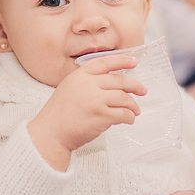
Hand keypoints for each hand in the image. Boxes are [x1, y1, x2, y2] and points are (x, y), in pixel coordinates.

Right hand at [28, 55, 145, 169]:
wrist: (51, 133)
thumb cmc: (59, 114)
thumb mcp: (69, 88)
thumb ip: (87, 83)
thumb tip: (112, 85)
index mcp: (79, 76)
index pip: (104, 63)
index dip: (121, 61)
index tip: (134, 62)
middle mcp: (88, 85)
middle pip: (119, 81)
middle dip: (135, 86)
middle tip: (143, 90)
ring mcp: (96, 100)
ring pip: (124, 98)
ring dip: (133, 105)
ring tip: (135, 110)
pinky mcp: (101, 116)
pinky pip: (123, 114)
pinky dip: (129, 117)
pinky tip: (129, 119)